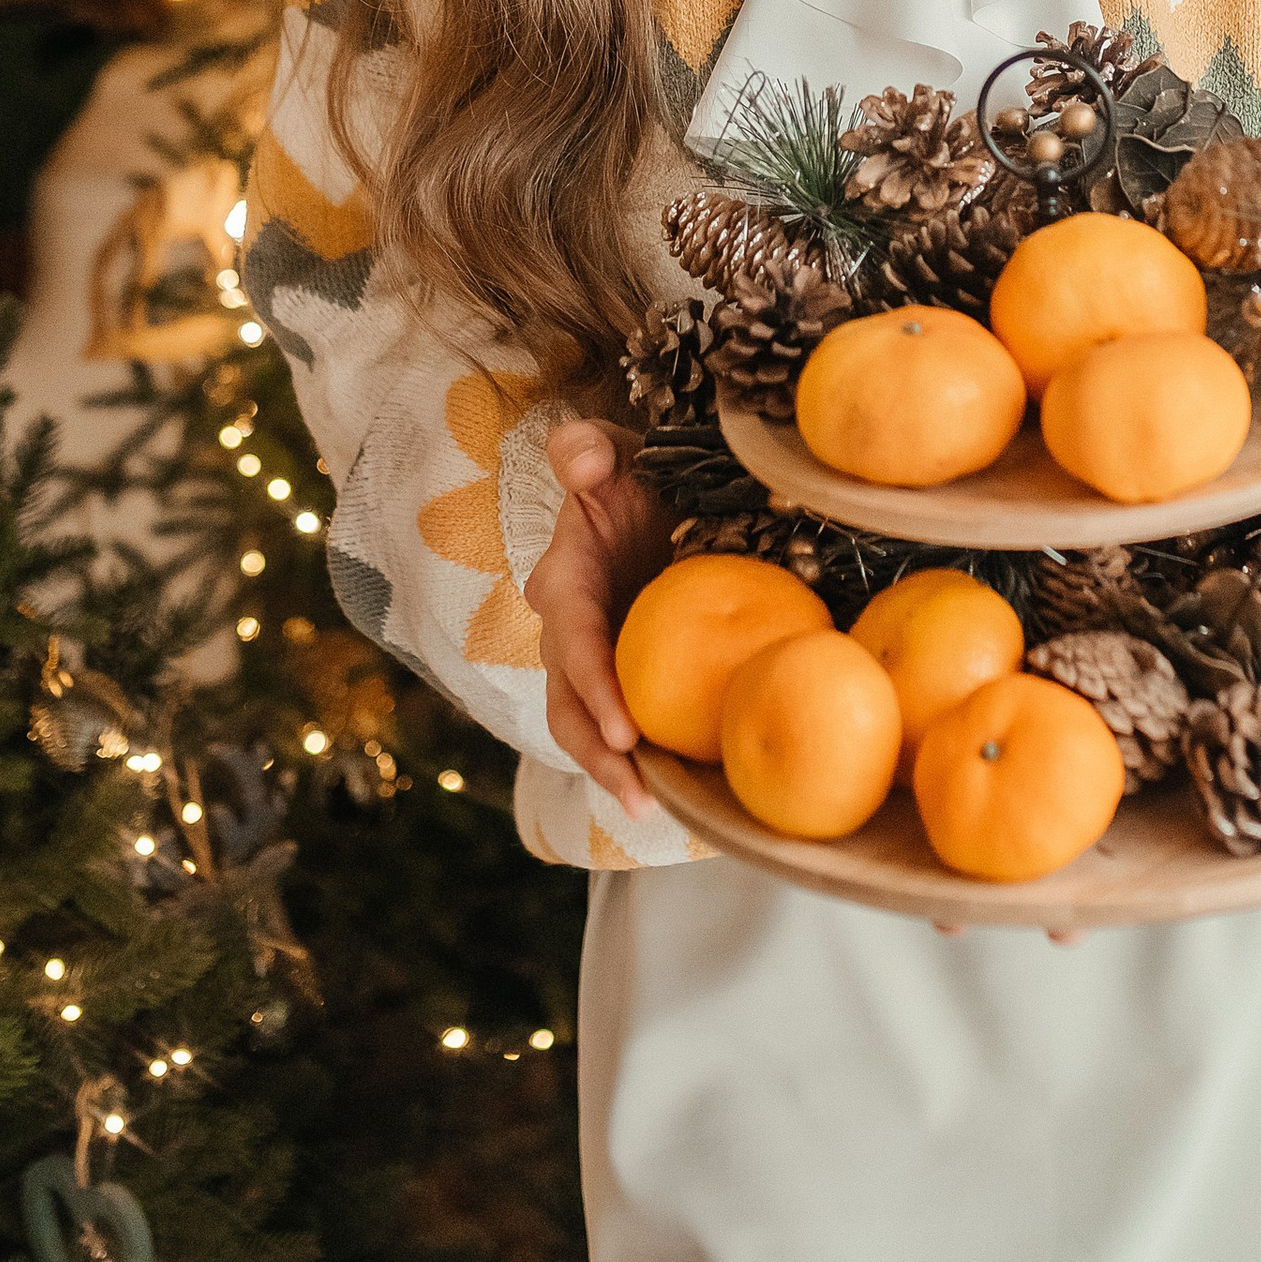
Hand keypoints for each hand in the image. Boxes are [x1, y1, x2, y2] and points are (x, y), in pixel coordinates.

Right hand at [525, 420, 670, 818]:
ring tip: (660, 813)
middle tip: (641, 798)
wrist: (651, 490)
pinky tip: (695, 790)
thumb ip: (584, 448)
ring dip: (620, 775)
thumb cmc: (631, 470)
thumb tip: (579, 461)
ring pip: (592, 730)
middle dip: (600, 760)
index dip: (594, 690)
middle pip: (572, 710)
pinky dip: (654, 758)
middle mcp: (573, 632)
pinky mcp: (630, 674)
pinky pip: (635, 722)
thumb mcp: (610, 449)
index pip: (573, 645)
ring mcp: (600, 660)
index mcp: (565, 583)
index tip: (625, 733)